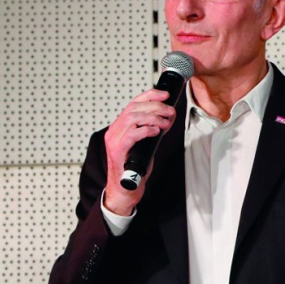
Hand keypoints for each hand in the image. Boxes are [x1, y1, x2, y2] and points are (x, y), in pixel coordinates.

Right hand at [102, 88, 178, 214]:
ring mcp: (114, 140)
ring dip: (153, 117)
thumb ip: (152, 130)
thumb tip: (167, 117)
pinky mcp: (118, 151)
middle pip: (134, 108)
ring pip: (132, 118)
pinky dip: (146, 130)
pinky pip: (132, 134)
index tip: (165, 95)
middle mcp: (114, 131)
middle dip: (155, 106)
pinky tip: (156, 132)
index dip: (150, 95)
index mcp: (119, 127)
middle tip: (170, 111)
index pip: (133, 103)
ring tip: (165, 123)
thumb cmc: (134, 168)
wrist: (124, 188)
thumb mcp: (145, 144)